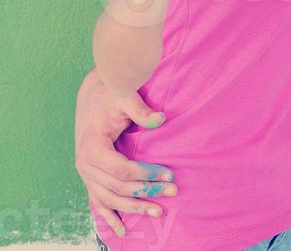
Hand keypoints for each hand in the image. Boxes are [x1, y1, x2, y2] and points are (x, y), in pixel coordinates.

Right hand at [74, 69, 176, 237]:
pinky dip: (109, 217)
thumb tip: (161, 119)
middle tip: (172, 191)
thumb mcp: (125, 97)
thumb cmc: (111, 94)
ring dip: (133, 208)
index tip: (169, 174)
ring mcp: (85, 173)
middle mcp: (85, 165)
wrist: (93, 93)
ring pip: (110, 199)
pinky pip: (98, 201)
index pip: (122, 171)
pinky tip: (121, 231)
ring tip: (158, 211)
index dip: (146, 175)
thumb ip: (141, 110)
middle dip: (147, 192)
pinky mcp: (89, 176)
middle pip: (118, 188)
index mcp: (92, 147)